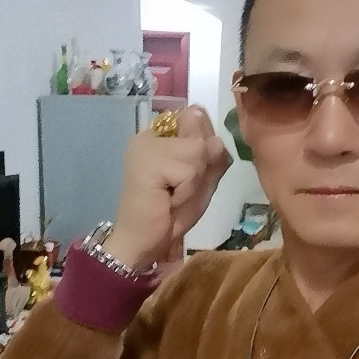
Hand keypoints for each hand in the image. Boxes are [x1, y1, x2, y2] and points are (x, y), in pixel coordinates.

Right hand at [103, 106, 231, 267]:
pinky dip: (187, 190)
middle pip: (201, 132)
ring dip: (195, 180)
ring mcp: (147, 144)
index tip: (185, 174)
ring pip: (198, 150)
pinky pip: (190, 169)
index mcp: (163, 134)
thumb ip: (214, 158)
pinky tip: (169, 199)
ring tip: (175, 194)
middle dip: (201, 167)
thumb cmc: (171, 213)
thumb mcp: (202, 182)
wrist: (142, 240)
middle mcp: (152, 133)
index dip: (204, 147)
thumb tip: (216, 140)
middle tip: (180, 188)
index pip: (198, 117)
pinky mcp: (148, 160)